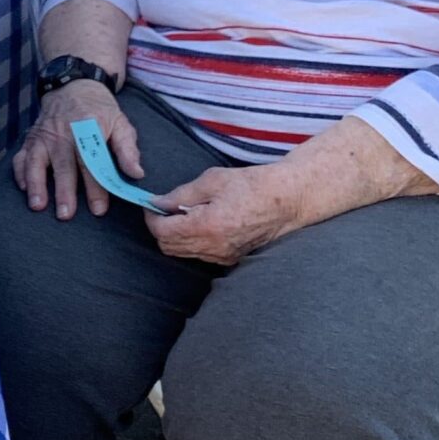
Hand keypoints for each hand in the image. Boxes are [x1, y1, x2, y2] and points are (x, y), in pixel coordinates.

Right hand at [12, 81, 143, 220]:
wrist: (74, 86)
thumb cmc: (100, 111)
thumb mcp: (121, 123)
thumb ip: (128, 150)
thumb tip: (136, 174)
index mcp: (88, 128)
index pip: (92, 161)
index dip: (95, 186)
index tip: (98, 209)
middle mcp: (63, 132)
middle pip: (63, 165)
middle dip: (64, 191)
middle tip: (66, 215)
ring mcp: (43, 135)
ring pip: (37, 161)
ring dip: (36, 184)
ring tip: (38, 205)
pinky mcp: (31, 138)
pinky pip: (21, 156)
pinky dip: (20, 172)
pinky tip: (24, 188)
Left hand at [148, 165, 300, 265]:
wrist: (287, 200)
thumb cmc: (253, 185)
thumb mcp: (213, 180)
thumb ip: (181, 194)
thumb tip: (158, 202)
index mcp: (207, 226)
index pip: (162, 231)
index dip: (151, 217)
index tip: (151, 204)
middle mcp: (214, 247)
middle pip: (168, 247)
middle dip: (160, 228)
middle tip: (164, 208)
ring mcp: (223, 256)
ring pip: (182, 253)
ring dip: (175, 236)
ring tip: (184, 214)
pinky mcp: (231, 259)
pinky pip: (199, 255)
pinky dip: (191, 242)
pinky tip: (200, 223)